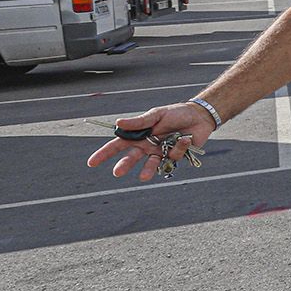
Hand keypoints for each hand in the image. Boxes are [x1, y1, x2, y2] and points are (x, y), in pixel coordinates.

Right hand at [86, 103, 215, 180]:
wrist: (199, 116)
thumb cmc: (175, 113)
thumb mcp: (156, 114)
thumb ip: (139, 122)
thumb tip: (118, 123)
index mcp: (139, 135)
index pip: (118, 145)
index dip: (104, 154)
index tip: (91, 163)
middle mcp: (147, 146)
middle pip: (132, 158)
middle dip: (124, 165)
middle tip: (117, 172)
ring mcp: (161, 152)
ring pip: (151, 164)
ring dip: (147, 170)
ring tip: (143, 177)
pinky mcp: (176, 155)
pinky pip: (173, 156)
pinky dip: (178, 147)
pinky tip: (185, 138)